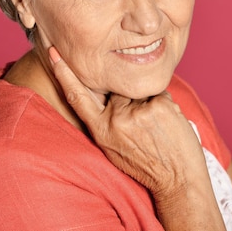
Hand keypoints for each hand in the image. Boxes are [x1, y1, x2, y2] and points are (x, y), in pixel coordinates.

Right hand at [47, 46, 207, 196]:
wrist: (177, 180)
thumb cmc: (148, 165)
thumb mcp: (115, 149)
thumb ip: (106, 123)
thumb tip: (106, 97)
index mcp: (100, 131)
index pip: (77, 97)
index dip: (64, 74)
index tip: (53, 52)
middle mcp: (115, 120)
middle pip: (120, 89)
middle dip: (132, 100)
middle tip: (146, 125)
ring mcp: (136, 112)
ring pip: (142, 91)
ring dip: (151, 103)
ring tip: (158, 128)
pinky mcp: (158, 106)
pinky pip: (160, 93)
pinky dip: (167, 105)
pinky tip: (169, 124)